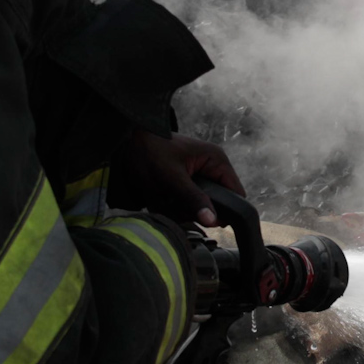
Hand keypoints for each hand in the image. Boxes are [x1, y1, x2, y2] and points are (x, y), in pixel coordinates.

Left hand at [110, 131, 242, 225]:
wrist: (126, 142)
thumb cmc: (150, 153)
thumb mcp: (172, 178)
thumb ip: (193, 199)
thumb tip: (214, 221)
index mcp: (216, 160)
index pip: (236, 193)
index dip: (227, 210)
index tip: (207, 220)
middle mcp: (212, 167)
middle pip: (217, 202)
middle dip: (195, 209)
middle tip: (174, 205)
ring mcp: (199, 175)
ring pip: (200, 205)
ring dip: (181, 209)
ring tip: (162, 200)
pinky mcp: (186, 182)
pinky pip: (187, 202)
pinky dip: (174, 206)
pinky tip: (160, 199)